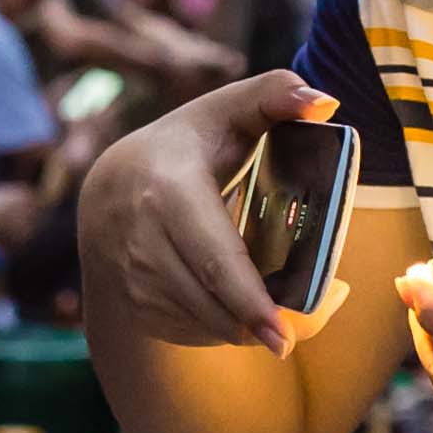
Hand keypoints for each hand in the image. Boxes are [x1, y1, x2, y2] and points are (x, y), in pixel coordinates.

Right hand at [78, 72, 335, 356]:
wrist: (105, 191)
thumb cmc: (182, 149)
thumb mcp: (224, 112)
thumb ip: (275, 94)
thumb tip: (326, 103)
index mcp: (169, 191)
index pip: (214, 257)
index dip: (250, 299)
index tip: (285, 334)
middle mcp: (141, 239)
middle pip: (212, 299)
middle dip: (256, 325)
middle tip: (291, 338)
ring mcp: (132, 278)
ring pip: (203, 321)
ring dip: (241, 326)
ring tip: (272, 321)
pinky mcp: (134, 306)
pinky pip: (188, 330)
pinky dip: (219, 327)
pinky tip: (234, 310)